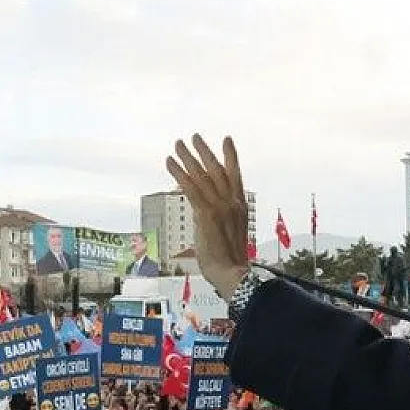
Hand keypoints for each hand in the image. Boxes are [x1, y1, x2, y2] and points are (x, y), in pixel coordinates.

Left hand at [166, 134, 250, 294]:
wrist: (232, 273)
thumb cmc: (230, 262)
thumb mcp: (229, 235)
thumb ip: (220, 221)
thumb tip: (206, 219)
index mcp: (240, 206)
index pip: (235, 175)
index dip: (231, 156)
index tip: (226, 140)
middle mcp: (231, 202)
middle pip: (217, 169)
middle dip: (204, 151)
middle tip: (193, 136)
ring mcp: (219, 207)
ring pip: (202, 175)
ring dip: (188, 158)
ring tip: (178, 144)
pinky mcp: (206, 214)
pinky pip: (190, 188)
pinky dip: (179, 173)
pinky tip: (170, 162)